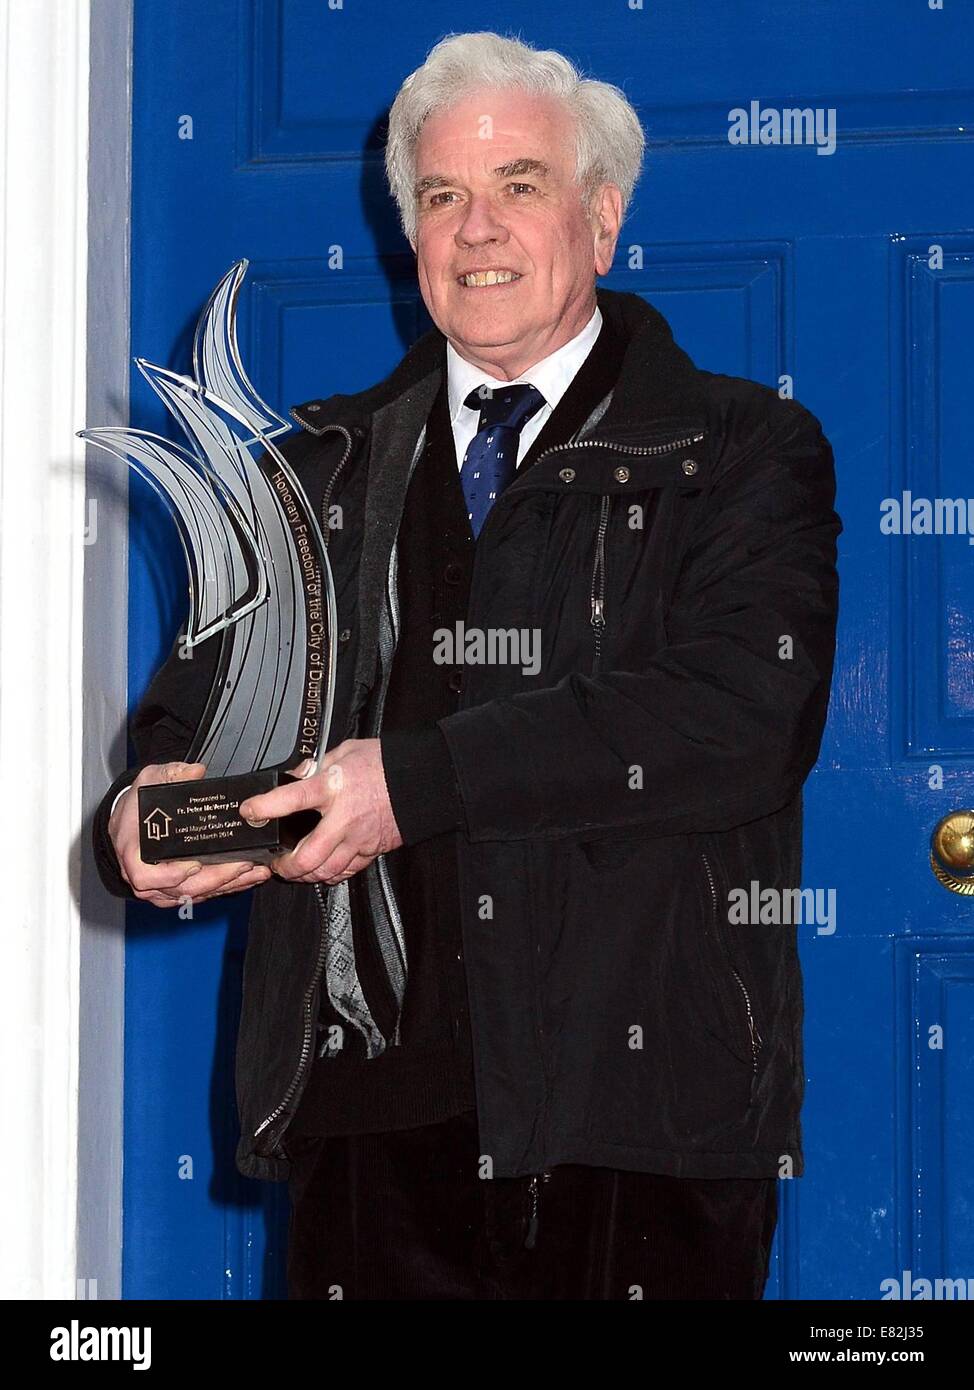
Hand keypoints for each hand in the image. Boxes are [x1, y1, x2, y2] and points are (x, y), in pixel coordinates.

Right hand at [109, 761, 271, 907]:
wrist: (129, 819)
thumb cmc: (136, 805)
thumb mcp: (149, 780)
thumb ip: (171, 773)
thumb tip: (195, 771)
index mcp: (133, 851)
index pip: (144, 876)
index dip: (169, 876)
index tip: (194, 866)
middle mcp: (144, 874)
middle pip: (179, 889)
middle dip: (215, 879)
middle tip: (242, 865)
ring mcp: (160, 885)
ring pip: (193, 895)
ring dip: (226, 885)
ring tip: (253, 872)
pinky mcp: (175, 889)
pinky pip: (200, 894)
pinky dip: (225, 888)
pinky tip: (246, 878)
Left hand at [238, 739, 402, 884]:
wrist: (422, 779)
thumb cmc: (385, 763)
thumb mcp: (345, 752)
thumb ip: (317, 767)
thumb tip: (297, 775)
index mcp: (333, 788)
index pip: (291, 799)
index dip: (265, 806)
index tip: (249, 810)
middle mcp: (343, 818)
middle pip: (307, 856)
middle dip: (286, 866)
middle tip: (276, 861)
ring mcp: (358, 839)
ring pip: (326, 871)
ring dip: (306, 875)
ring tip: (296, 868)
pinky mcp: (371, 850)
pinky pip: (347, 871)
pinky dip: (331, 874)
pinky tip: (323, 869)